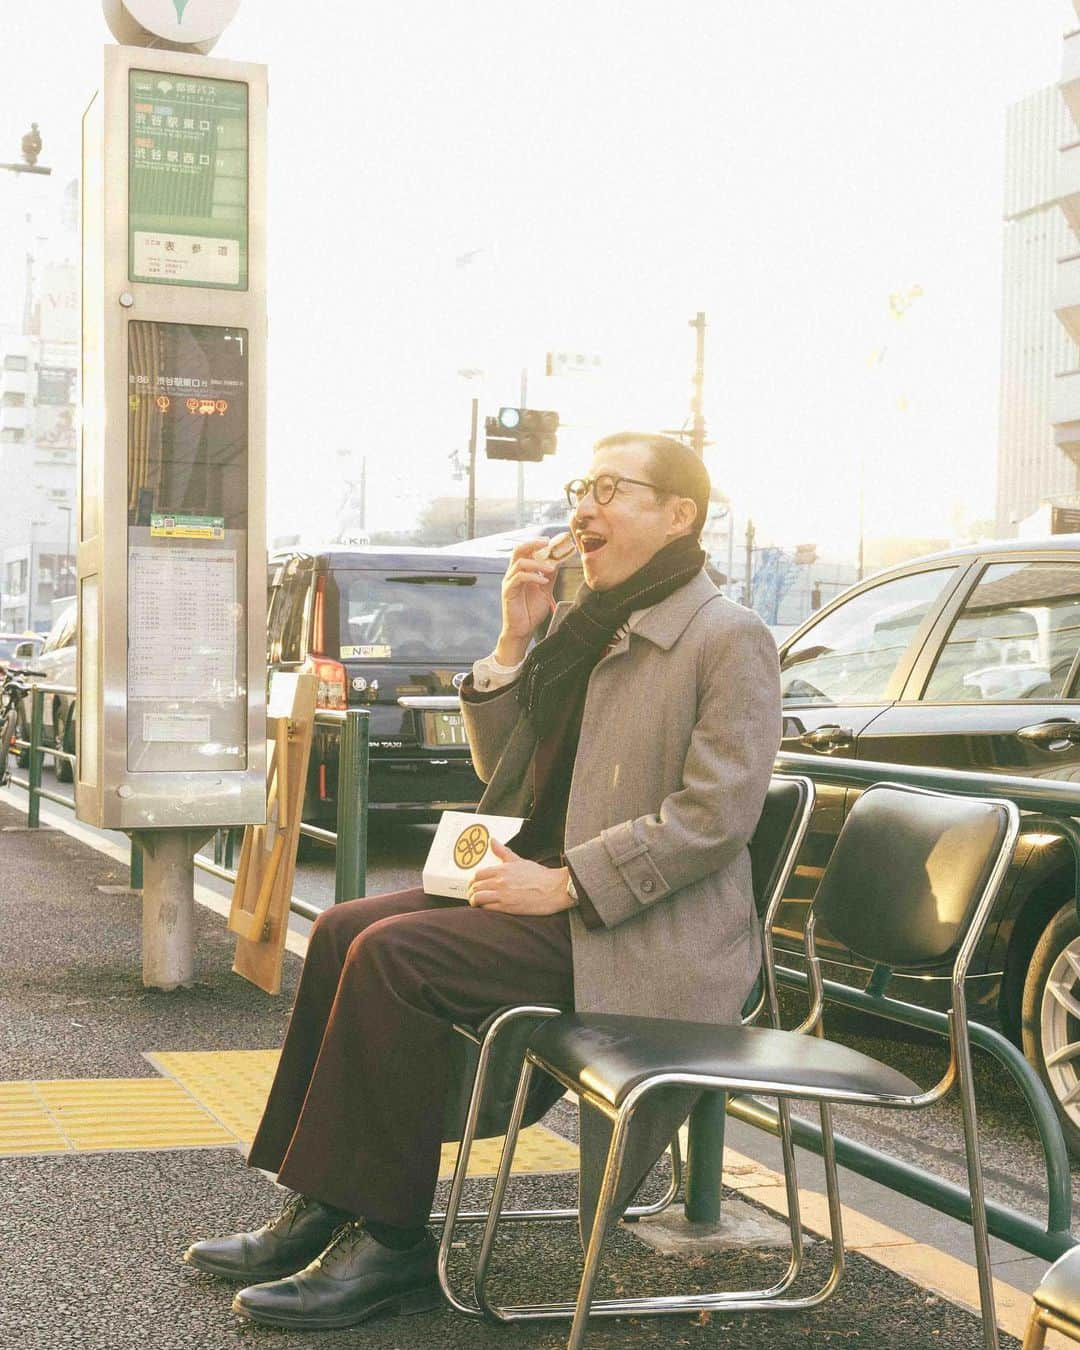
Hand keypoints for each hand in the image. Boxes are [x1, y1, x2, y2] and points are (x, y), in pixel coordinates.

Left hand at [468, 839, 574, 915]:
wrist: (555, 889)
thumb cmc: (539, 876)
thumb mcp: (519, 860)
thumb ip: (503, 852)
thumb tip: (492, 840)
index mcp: (502, 869)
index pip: (478, 874)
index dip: (472, 881)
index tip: (474, 885)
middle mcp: (500, 881)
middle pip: (475, 886)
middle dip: (471, 891)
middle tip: (473, 895)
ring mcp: (503, 894)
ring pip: (478, 897)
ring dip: (474, 901)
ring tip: (477, 903)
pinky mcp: (508, 907)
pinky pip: (487, 908)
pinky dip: (483, 908)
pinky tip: (486, 908)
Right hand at [495, 540, 560, 664]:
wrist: (523, 630)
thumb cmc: (531, 611)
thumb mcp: (545, 590)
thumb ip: (550, 576)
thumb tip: (558, 561)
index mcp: (521, 571)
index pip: (525, 550)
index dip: (536, 543)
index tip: (551, 541)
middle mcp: (513, 574)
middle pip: (518, 550)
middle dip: (533, 544)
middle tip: (547, 543)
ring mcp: (509, 582)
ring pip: (520, 563)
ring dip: (537, 563)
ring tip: (551, 569)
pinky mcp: (508, 591)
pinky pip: (519, 578)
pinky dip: (533, 576)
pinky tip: (544, 581)